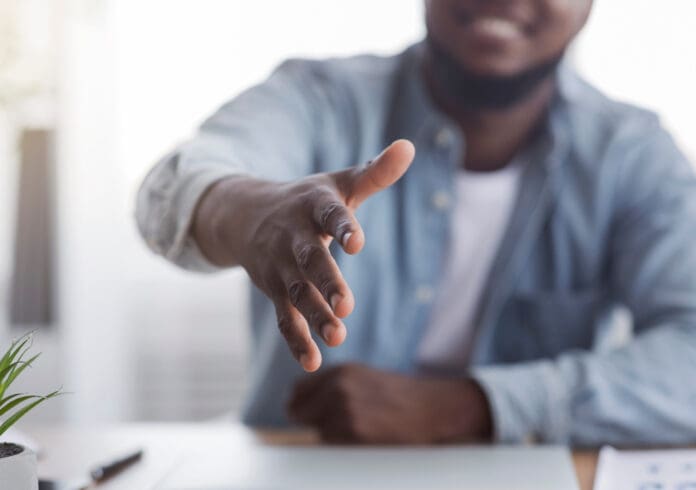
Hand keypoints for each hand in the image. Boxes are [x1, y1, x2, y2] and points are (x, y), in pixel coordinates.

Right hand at [192, 140, 415, 371]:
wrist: (246, 216)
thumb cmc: (306, 200)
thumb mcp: (338, 183)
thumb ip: (375, 172)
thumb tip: (410, 147)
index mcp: (313, 206)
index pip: (329, 215)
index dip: (343, 228)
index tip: (357, 243)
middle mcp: (293, 237)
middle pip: (310, 262)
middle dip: (327, 283)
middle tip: (347, 305)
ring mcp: (281, 267)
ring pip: (297, 294)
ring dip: (315, 315)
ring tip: (338, 336)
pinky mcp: (275, 292)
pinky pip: (285, 318)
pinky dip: (296, 340)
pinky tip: (312, 362)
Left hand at [287, 363, 492, 443]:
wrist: (433, 410)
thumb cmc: (400, 397)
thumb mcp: (362, 379)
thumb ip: (330, 387)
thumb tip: (294, 404)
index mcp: (339, 372)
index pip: (297, 392)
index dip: (302, 406)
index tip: (310, 413)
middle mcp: (337, 387)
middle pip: (298, 412)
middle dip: (312, 422)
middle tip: (339, 425)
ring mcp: (343, 409)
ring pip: (317, 432)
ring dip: (332, 435)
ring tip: (362, 429)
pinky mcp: (351, 432)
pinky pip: (332, 445)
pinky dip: (344, 446)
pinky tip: (367, 438)